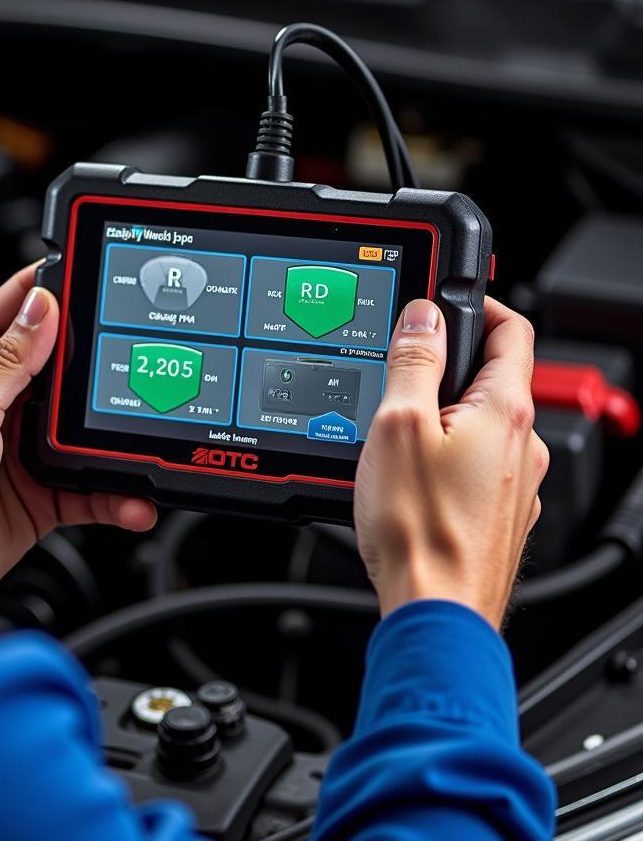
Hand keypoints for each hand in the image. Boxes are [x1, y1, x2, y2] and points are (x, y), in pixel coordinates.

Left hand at [0, 264, 156, 605]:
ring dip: (113, 435)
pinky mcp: (42, 489)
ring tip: (138, 437)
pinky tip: (131, 497)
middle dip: (99, 363)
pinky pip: (90, 482)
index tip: (93, 274)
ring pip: (84, 425)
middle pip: (63, 363)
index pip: (16, 308)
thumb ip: (7, 363)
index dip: (52, 287)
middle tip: (134, 364)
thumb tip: (43, 308)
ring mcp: (23, 445)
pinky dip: (115, 491)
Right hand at [354, 297, 548, 629]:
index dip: (478, 303)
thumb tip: (423, 315)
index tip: (444, 300)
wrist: (436, 612)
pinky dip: (443, 454)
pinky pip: (472, 464)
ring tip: (391, 429)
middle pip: (492, 377)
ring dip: (440, 413)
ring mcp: (513, 483)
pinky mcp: (496, 514)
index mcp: (504, 412)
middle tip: (400, 366)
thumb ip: (413, 361)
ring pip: (478, 425)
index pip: (511, 329)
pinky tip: (405, 475)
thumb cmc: (420, 529)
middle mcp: (520, 445)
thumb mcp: (398, 425)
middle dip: (446, 362)